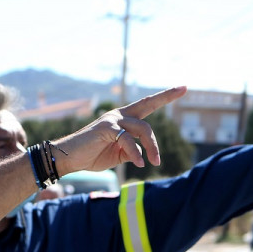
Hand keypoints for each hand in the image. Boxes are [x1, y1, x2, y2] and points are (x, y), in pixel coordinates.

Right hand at [54, 86, 186, 173]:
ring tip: (154, 163)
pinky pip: (128, 140)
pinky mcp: (106, 128)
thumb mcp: (118, 154)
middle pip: (148, 109)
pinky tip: (140, 164)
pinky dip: (135, 153)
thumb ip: (131, 150)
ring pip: (142, 129)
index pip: (147, 105)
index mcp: (123, 119)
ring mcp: (113, 120)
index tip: (183, 87)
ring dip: (151, 147)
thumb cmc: (92, 155)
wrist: (69, 158)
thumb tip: (143, 155)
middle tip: (178, 105)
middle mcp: (119, 115)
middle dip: (165, 99)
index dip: (165, 96)